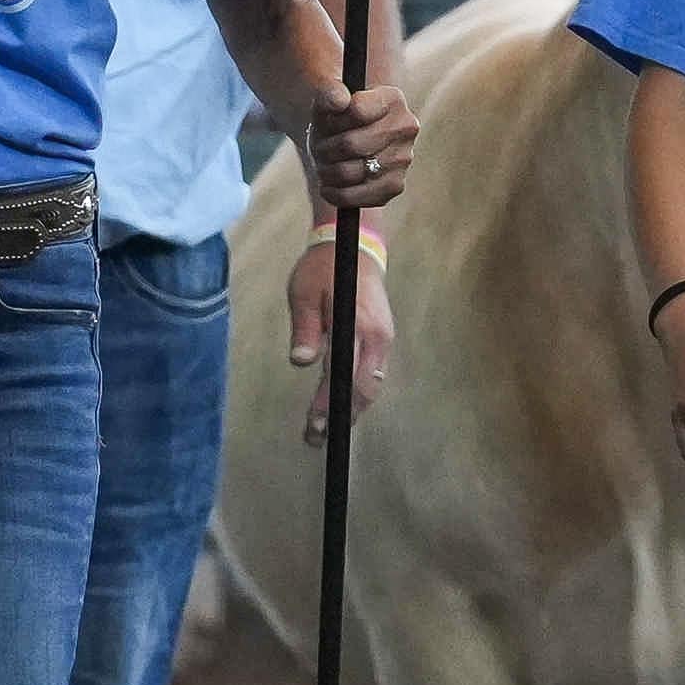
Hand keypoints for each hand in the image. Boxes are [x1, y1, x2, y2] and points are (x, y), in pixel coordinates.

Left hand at [287, 231, 395, 442]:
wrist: (355, 246)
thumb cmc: (324, 268)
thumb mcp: (305, 293)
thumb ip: (305, 329)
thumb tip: (301, 362)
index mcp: (359, 326)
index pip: (344, 375)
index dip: (330, 404)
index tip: (315, 424)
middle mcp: (378, 338)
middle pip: (364, 389)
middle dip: (341, 416)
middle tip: (317, 437)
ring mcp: (383, 339)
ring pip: (371, 385)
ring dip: (350, 409)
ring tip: (326, 430)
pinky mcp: (382, 339)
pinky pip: (372, 374)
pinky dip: (357, 393)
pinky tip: (341, 406)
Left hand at [307, 81, 417, 209]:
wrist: (345, 142)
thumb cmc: (336, 120)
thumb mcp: (327, 102)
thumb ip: (329, 93)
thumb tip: (340, 101)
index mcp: (392, 99)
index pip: (356, 111)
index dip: (332, 120)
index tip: (327, 122)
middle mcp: (406, 127)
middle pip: (351, 144)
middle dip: (325, 149)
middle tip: (319, 149)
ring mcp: (404, 158)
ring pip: (349, 172)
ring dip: (327, 171)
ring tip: (324, 165)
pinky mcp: (395, 185)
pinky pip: (357, 197)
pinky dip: (335, 194)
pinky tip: (328, 186)